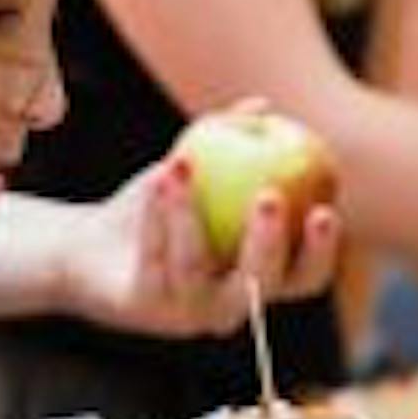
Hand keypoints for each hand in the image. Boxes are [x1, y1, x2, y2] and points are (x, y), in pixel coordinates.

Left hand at [59, 155, 340, 337]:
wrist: (92, 247)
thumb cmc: (161, 208)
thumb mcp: (199, 171)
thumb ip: (234, 143)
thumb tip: (264, 107)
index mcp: (260, 279)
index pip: (307, 276)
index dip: (322, 251)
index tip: (325, 209)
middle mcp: (231, 305)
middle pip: (262, 284)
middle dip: (270, 241)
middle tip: (270, 196)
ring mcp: (188, 312)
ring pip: (196, 266)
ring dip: (191, 213)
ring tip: (182, 166)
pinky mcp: (145, 306)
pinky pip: (155, 256)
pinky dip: (158, 214)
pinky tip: (162, 179)